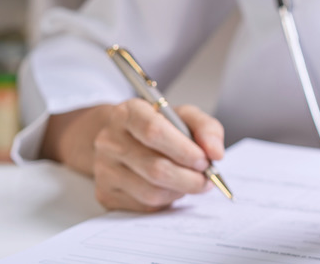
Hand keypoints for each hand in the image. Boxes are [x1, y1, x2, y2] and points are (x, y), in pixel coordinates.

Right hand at [72, 100, 224, 211]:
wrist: (123, 138)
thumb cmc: (158, 126)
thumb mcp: (184, 116)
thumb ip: (206, 128)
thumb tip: (215, 153)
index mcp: (128, 113)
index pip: (154, 132)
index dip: (184, 150)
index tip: (205, 160)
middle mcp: (110, 141)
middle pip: (155, 168)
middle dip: (189, 178)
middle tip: (207, 177)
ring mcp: (104, 169)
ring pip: (152, 192)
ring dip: (181, 190)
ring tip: (191, 181)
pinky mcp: (106, 193)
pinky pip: (145, 205)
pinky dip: (167, 200)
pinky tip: (172, 187)